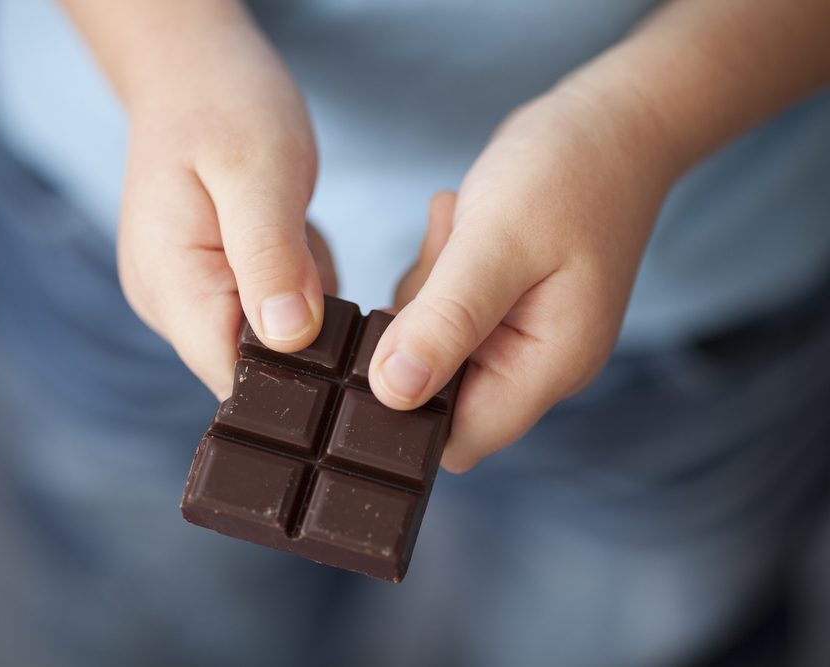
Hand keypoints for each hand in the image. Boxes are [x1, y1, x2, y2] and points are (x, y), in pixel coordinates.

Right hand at [113, 8, 330, 398]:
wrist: (191, 72)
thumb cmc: (224, 106)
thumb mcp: (260, 171)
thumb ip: (272, 256)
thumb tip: (291, 337)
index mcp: (170, 283)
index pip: (234, 375)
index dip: (295, 368)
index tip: (335, 321)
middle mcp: (165, 305)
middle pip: (253, 364)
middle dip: (304, 326)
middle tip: (306, 246)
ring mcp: (180, 298)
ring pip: (267, 339)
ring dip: (301, 298)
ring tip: (291, 229)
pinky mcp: (202, 287)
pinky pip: (265, 312)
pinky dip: (292, 282)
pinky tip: (286, 236)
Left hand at [380, 87, 677, 471]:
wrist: (612, 121)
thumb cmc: (566, 174)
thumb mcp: (497, 244)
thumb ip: (446, 321)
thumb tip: (391, 393)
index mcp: (548, 366)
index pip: (460, 439)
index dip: (409, 409)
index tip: (386, 339)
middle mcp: (535, 364)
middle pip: (438, 391)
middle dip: (418, 329)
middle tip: (443, 259)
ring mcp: (519, 335)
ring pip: (432, 345)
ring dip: (426, 289)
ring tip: (458, 229)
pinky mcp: (502, 307)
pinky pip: (442, 308)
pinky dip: (437, 269)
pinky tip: (459, 222)